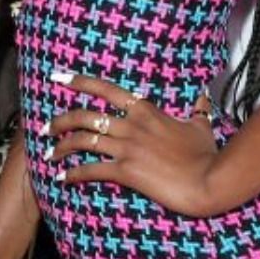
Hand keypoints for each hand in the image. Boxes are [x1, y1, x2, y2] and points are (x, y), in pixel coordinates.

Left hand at [49, 74, 225, 217]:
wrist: (212, 180)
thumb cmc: (207, 155)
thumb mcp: (201, 127)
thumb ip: (197, 110)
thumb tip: (203, 98)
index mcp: (146, 111)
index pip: (106, 90)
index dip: (79, 82)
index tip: (58, 78)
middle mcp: (132, 126)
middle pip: (85, 116)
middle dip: (60, 120)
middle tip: (46, 127)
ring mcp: (128, 148)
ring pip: (83, 141)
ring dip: (62, 147)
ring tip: (50, 153)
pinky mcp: (127, 171)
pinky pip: (92, 169)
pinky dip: (74, 173)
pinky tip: (64, 178)